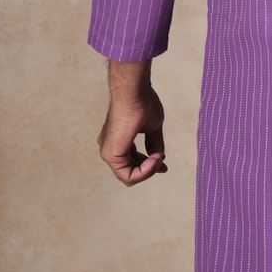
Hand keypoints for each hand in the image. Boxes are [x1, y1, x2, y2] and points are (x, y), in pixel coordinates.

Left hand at [98, 59, 166, 185]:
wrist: (135, 93)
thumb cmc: (143, 104)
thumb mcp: (152, 128)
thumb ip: (153, 143)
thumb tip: (158, 157)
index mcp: (119, 140)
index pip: (131, 161)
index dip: (148, 165)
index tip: (163, 160)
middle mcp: (110, 148)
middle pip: (131, 171)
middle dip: (149, 169)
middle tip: (162, 162)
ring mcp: (109, 152)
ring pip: (129, 177)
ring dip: (149, 170)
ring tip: (159, 157)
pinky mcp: (111, 155)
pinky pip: (128, 176)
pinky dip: (144, 172)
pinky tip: (154, 159)